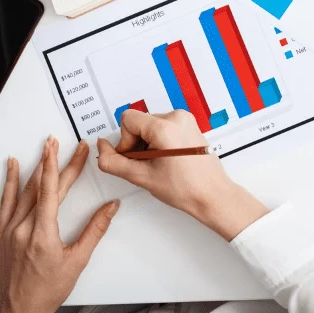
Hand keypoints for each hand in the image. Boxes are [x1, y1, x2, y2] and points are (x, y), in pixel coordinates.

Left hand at [0, 138, 118, 312]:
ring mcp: (10, 230)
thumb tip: (109, 208)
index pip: (54, 189)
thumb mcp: (77, 261)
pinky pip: (6, 201)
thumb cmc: (45, 291)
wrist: (19, 311)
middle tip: (65, 144)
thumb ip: (95, 230)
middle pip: (42, 186)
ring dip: (36, 167)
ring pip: (24, 190)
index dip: (64, 165)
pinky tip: (13, 168)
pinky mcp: (2, 234)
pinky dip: (10, 182)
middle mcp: (22, 228)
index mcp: (41, 233)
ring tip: (44, 148)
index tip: (73, 150)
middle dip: (55, 161)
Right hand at [97, 109, 267, 239]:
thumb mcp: (142, 177)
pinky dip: (158, 142)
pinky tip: (166, 160)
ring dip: (147, 144)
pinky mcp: (189, 126)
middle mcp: (177, 117)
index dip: (125, 141)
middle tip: (146, 165)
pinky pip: (164, 127)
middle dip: (136, 144)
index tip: (134, 158)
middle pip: (139, 122)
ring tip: (158, 164)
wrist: (212, 194)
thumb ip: (113, 162)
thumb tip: (101, 147)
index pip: (128, 119)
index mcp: (166, 126)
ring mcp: (185, 120)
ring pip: (150, 126)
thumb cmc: (185, 188)